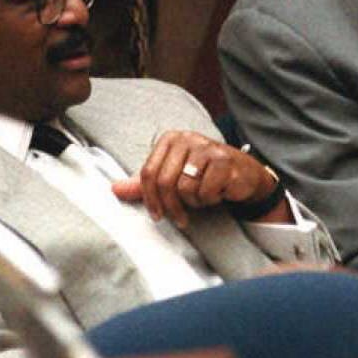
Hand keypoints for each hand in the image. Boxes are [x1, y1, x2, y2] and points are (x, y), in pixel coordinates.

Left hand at [112, 130, 278, 228]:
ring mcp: (208, 148)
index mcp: (171, 139)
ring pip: (186, 188)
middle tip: (181, 219)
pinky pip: (206, 191)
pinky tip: (217, 193)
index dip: (150, 199)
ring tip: (203, 197)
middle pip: (165, 182)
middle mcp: (189, 138)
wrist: (244, 174)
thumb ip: (144, 183)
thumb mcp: (173, 176)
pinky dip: (210, 200)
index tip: (158, 215)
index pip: (148, 172)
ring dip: (194, 202)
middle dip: (172, 207)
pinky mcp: (225, 161)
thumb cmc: (205, 175)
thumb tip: (114, 189)